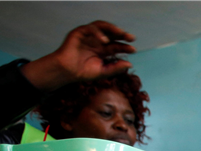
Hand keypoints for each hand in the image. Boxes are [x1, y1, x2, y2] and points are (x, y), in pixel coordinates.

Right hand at [21, 21, 136, 91]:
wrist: (67, 72)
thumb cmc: (83, 72)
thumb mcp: (103, 71)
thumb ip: (115, 68)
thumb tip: (130, 64)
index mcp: (103, 50)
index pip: (117, 46)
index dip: (125, 47)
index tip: (133, 50)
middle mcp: (97, 41)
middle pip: (112, 34)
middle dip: (122, 35)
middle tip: (131, 38)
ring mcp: (88, 36)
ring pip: (102, 27)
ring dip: (112, 28)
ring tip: (121, 33)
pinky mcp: (79, 33)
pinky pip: (90, 28)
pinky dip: (98, 33)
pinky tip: (105, 40)